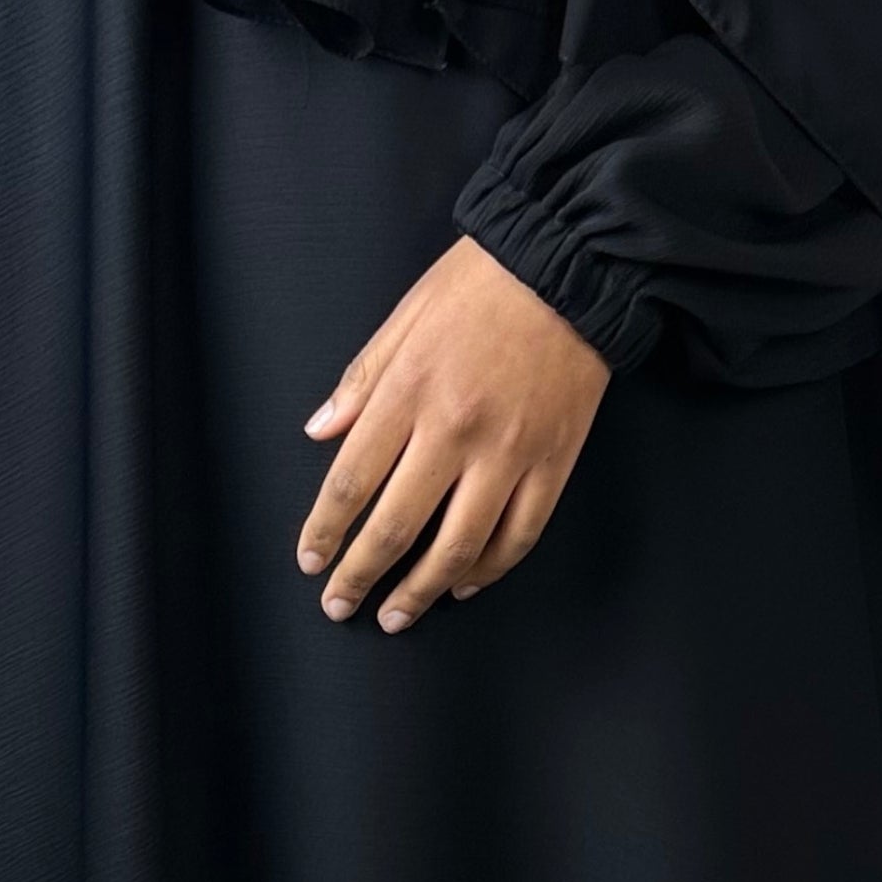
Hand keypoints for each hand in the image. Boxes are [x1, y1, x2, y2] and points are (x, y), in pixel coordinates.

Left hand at [297, 236, 609, 630]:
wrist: (569, 267)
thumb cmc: (482, 283)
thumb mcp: (405, 317)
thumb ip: (361, 380)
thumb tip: (320, 431)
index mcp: (410, 392)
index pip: (351, 482)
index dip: (325, 531)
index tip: (311, 561)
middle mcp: (456, 430)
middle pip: (397, 526)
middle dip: (360, 575)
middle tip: (339, 605)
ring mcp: (510, 452)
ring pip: (459, 546)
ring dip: (421, 589)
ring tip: (397, 614)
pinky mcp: (554, 462)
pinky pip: (519, 534)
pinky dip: (489, 568)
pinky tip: (463, 583)